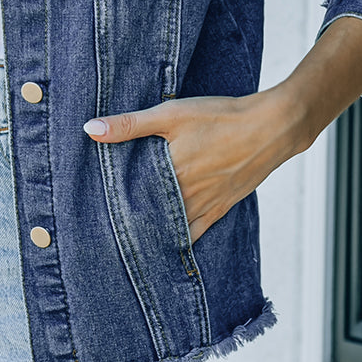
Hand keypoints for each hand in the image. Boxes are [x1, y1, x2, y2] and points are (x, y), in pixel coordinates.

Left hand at [84, 88, 302, 242]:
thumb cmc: (220, 117)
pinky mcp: (221, 207)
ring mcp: (205, 205)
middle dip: (128, 226)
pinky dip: (179, 241)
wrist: (271, 127)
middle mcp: (186, 197)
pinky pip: (196, 233)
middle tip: (102, 236)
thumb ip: (130, 124)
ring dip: (152, 236)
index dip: (110, 209)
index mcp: (170, 174)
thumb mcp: (171, 114)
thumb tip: (90, 129)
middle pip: (149, 218)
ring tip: (129, 245)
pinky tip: (167, 246)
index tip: (91, 218)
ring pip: (171, 230)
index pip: (131, 200)